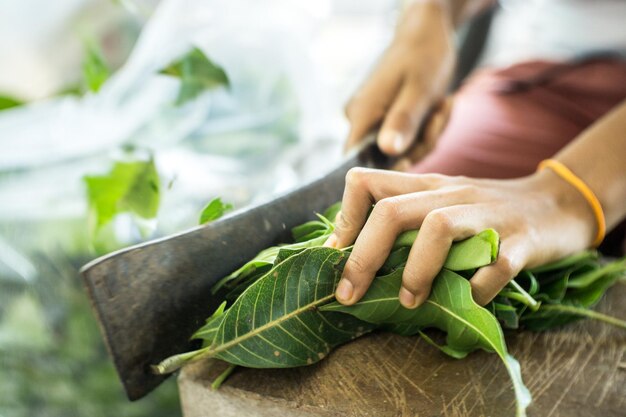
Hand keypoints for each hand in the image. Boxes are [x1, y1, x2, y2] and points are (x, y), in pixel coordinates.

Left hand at [325, 168, 596, 306]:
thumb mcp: (441, 203)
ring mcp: (487, 215)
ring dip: (415, 270)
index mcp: (426, 185)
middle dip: (363, 257)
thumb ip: (404, 220)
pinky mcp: (522, 241)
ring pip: (438, 227)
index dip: (344, 220)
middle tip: (350, 295)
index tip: (337, 256)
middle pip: (393, 211)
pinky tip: (470, 299)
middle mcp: (452, 193)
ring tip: (409, 301)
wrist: (558, 203)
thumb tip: (352, 254)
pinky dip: (477, 287)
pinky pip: (496, 265)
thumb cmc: (487, 211)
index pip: (366, 182)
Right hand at [345, 1, 455, 155]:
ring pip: (401, 148)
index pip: (356, 159)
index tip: (413, 157)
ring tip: (442, 104)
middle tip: (440, 113)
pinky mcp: (385, 119)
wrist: (427, 33)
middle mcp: (360, 119)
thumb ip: (403, 121)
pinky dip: (426, 128)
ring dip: (428, 133)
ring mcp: (373, 119)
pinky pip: (406, 138)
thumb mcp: (419, 90)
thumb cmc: (423, 55)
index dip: (384, 168)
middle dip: (420, 143)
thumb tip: (390, 151)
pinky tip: (438, 106)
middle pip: (385, 157)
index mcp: (361, 114)